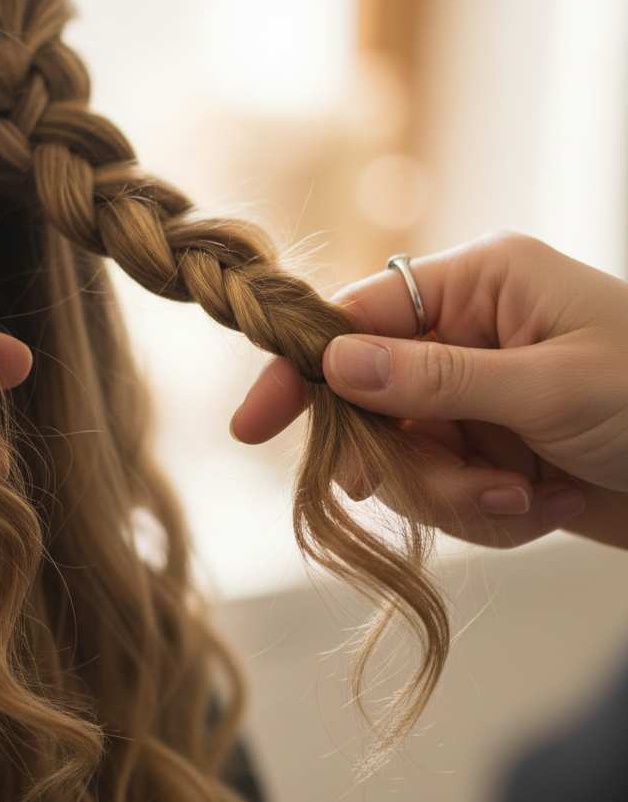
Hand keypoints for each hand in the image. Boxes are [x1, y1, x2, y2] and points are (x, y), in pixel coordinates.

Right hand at [231, 233, 627, 548]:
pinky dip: (487, 516)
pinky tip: (546, 508)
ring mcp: (475, 400)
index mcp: (478, 285)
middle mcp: (466, 336)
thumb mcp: (548, 386)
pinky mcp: (490, 454)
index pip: (358, 318)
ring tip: (527, 500)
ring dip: (457, 496)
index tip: (254, 425)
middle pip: (371, 402)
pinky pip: (444, 494)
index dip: (303, 369)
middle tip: (440, 488)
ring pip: (404, 459)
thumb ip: (435, 378)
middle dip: (405, 458)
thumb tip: (333, 364)